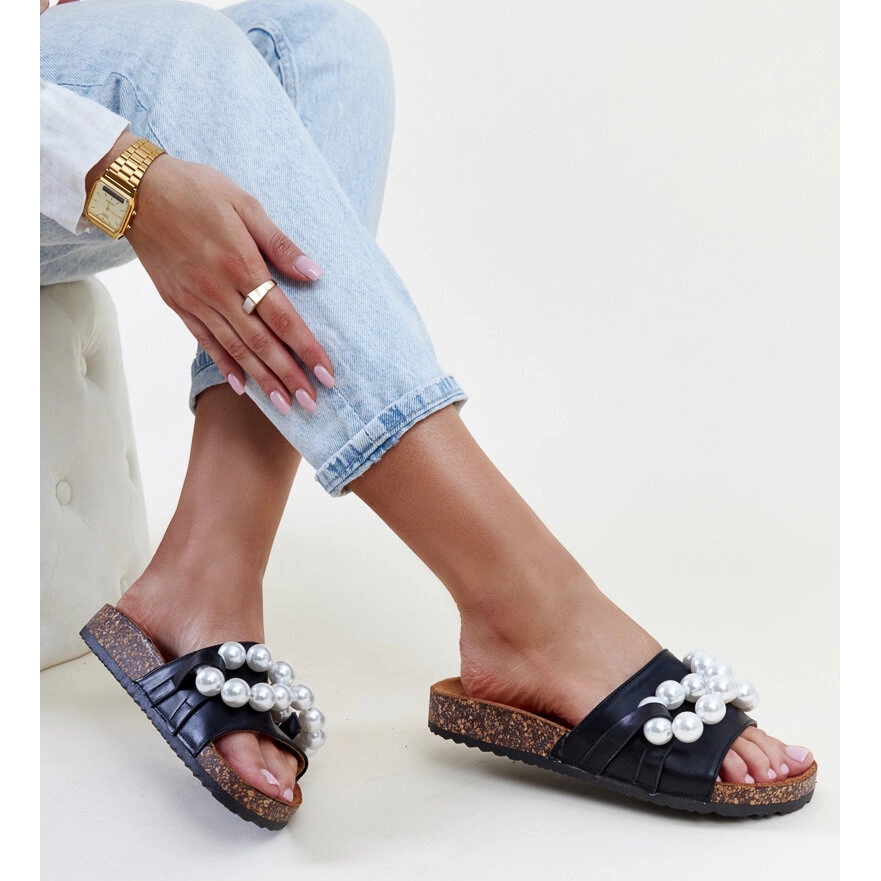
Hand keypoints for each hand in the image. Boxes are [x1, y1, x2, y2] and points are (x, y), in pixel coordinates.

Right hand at [90, 135, 334, 413]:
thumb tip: (315, 273)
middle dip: (288, 376)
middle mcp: (217, 290)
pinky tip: (242, 386)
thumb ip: (280, 244)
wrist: (134, 190)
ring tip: (284, 406)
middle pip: (260, 342)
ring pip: (234, 348)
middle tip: (311, 404)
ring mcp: (194, 300)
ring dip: (261, 380)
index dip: (306, 348)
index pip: (281, 317)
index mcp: (239, 264)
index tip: (326, 373)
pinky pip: (205, 341)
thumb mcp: (244, 204)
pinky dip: (224, 365)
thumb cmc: (195, 190)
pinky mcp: (177, 303)